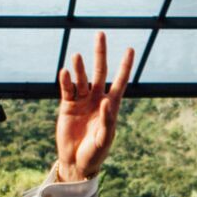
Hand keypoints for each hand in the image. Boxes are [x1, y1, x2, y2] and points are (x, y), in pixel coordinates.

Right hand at [54, 32, 134, 182]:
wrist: (76, 162)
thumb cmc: (95, 152)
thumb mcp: (104, 139)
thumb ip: (106, 121)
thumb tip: (105, 103)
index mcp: (111, 105)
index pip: (119, 81)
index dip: (125, 66)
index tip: (130, 49)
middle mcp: (96, 99)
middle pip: (99, 71)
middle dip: (100, 54)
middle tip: (100, 35)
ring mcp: (81, 101)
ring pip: (81, 78)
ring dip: (80, 67)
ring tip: (78, 56)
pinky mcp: (67, 106)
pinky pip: (67, 89)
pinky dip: (66, 80)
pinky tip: (65, 72)